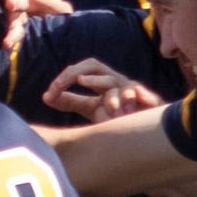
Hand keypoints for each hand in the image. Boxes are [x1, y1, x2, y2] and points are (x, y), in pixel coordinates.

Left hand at [42, 58, 164, 120]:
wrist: (146, 130)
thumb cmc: (118, 117)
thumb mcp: (92, 109)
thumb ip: (71, 102)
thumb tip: (46, 96)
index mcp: (101, 82)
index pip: (80, 71)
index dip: (63, 80)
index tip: (49, 96)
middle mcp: (114, 81)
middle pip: (94, 65)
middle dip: (75, 75)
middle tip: (60, 88)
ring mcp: (131, 90)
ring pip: (116, 84)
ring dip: (106, 93)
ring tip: (97, 106)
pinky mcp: (150, 100)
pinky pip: (141, 94)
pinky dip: (136, 95)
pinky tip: (130, 101)